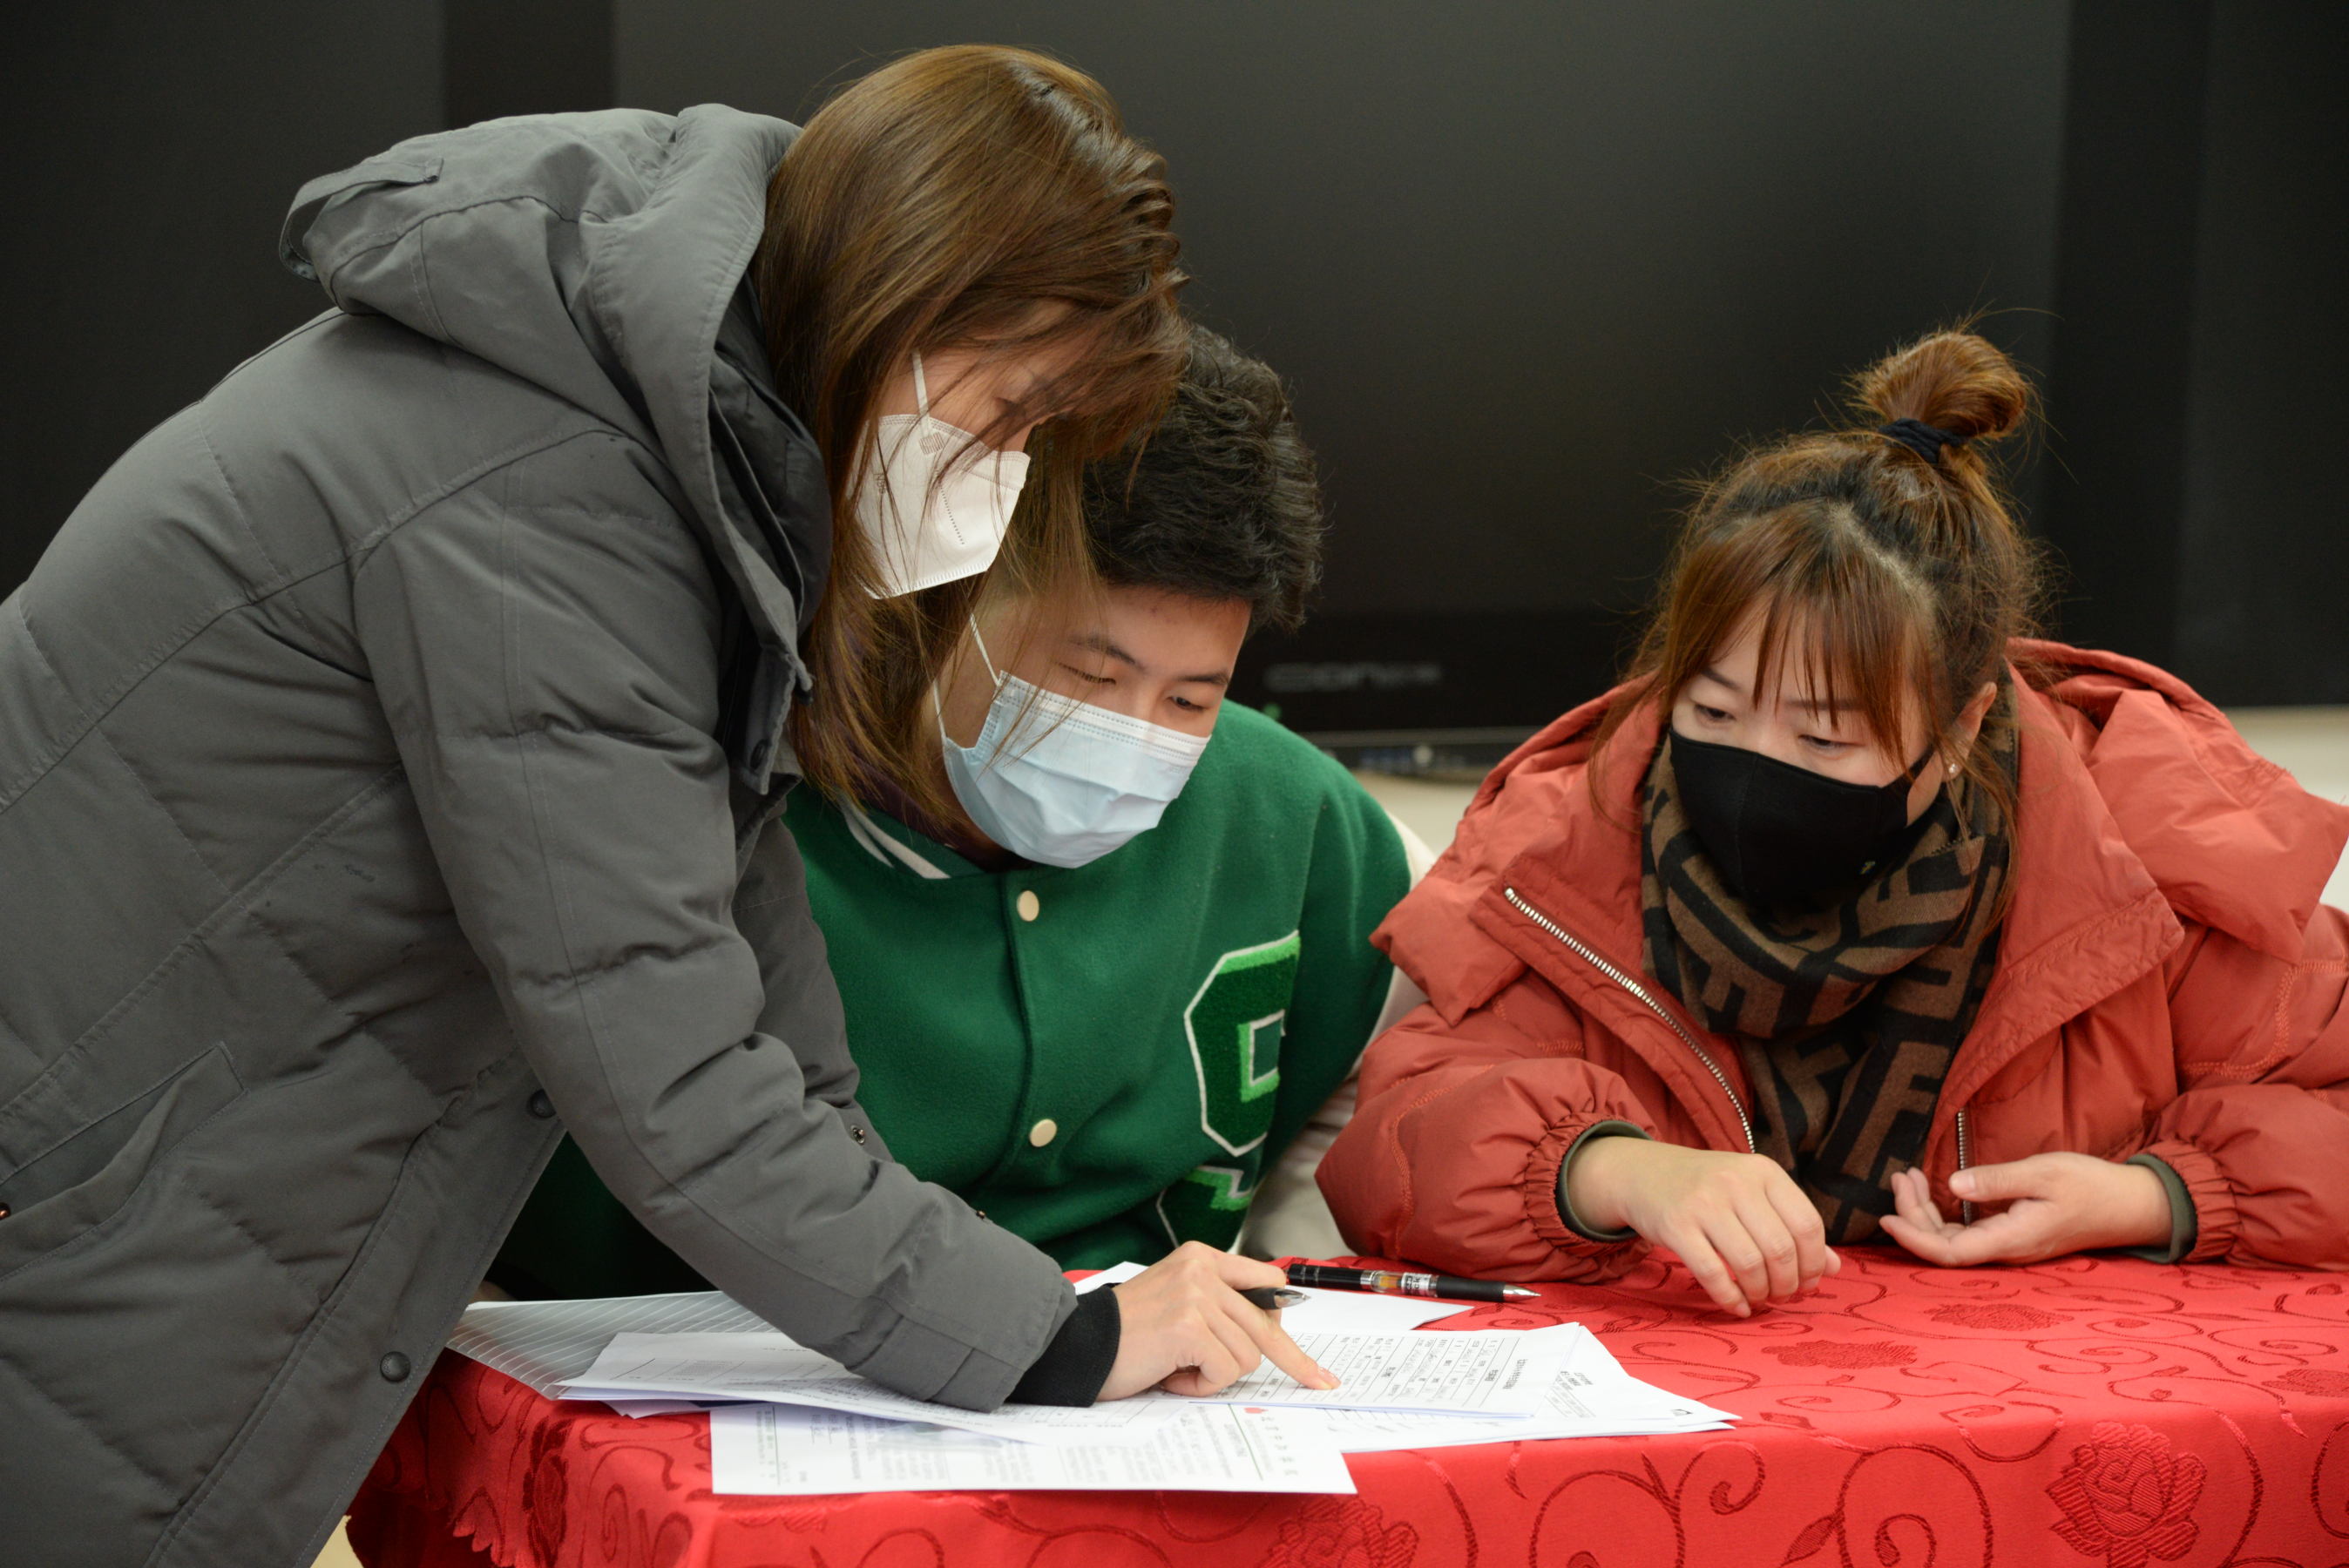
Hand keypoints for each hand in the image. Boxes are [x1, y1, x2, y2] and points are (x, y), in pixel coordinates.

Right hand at [1095, 1242, 1338, 1400]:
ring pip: (1248, 1355)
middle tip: (1321, 1382)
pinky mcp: (1189, 1326)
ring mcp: (1196, 1295)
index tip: (1312, 1343)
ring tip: (1177, 1368)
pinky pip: (1225, 1371)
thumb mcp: (1178, 1303)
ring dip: (1216, 1375)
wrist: (1078, 1345)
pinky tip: (1170, 1376)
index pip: (1265, 1283)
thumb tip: (1275, 1325)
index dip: (1286, 1320)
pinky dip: (1201, 1385)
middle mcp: (1202, 1269)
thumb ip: (1218, 1306)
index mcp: (1201, 1256)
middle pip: (1266, 1324)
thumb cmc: (1127, 1334)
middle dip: (1292, 1361)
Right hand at [1568, 1137, 1837, 1315]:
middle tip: (1782, 1297)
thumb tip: (1834, 1268)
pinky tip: (1737, 1306)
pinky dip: (1730, 1299)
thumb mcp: (1753, 1195)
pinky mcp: (1675, 1226)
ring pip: (1750, 1264)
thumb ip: (1792, 1226)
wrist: (1643, 1173)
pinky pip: (1713, 1274)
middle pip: (1781, 1249)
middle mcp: (1736, 1182)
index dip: (1813, 1263)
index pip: (1807, 1225)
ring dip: (1761, 1294)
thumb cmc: (1708, 1188)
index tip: (1807, 1283)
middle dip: (1788, 1285)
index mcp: (1763, 1171)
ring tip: (1759, 1299)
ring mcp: (1704, 1203)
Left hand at [1880, 1155, 2171, 1265]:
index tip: (1886, 1217)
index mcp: (2012, 1239)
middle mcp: (2006, 1249)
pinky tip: (1934, 1188)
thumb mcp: (2043, 1173)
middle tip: (1899, 1176)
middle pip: (1944, 1245)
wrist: (2130, 1204)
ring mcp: (2009, 1244)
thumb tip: (1953, 1185)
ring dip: (1925, 1211)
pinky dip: (1944, 1211)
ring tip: (1907, 1177)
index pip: (1950, 1253)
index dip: (1914, 1239)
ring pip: (1953, 1238)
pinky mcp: (2012, 1234)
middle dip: (1913, 1214)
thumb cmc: (2090, 1186)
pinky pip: (1967, 1231)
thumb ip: (1998, 1181)